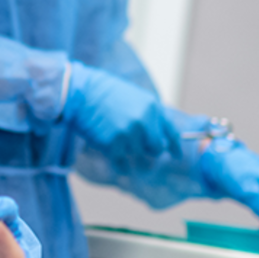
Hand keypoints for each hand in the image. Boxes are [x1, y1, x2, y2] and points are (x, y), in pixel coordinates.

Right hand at [64, 64, 181, 163]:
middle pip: (156, 149)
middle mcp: (144, 122)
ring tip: (118, 140)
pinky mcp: (112, 146)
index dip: (175, 146)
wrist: (81, 93)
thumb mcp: (135, 97)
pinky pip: (122, 164)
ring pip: (138, 156)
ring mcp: (128, 135)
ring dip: (129, 152)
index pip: (171, 132)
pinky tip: (113, 153)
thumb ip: (150, 115)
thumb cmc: (106, 93)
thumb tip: (160, 137)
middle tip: (137, 144)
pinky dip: (119, 163)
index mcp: (152, 108)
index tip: (177, 155)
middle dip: (149, 149)